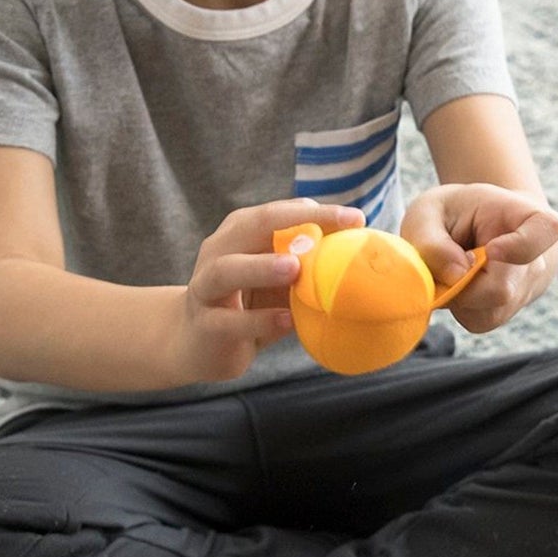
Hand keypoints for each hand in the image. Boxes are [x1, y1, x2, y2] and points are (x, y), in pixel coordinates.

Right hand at [175, 198, 364, 381]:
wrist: (198, 344)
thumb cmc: (249, 305)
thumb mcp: (279, 281)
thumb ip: (306, 263)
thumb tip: (360, 252)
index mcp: (241, 232)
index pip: (280, 212)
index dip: (318, 212)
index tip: (357, 218)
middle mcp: (219, 251)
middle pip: (253, 226)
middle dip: (294, 224)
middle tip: (334, 231)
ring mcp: (206, 287)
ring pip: (228, 270)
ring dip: (261, 267)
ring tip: (294, 269)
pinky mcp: (205, 324)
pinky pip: (229, 320)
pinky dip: (258, 320)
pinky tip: (286, 321)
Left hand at [401, 183, 557, 332]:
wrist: (473, 229)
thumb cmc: (452, 215)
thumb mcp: (428, 213)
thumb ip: (432, 242)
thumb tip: (456, 278)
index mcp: (526, 216)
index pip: (548, 229)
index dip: (521, 246)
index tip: (491, 249)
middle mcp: (534, 260)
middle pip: (501, 290)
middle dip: (460, 283)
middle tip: (440, 260)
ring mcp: (523, 291)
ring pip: (485, 311)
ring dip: (456, 296)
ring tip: (450, 268)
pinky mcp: (503, 315)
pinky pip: (476, 320)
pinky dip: (456, 306)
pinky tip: (456, 283)